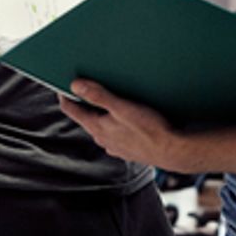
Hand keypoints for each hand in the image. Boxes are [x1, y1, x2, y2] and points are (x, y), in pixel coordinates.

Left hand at [58, 80, 184, 168]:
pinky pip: (116, 133)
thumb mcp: (122, 107)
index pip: (72, 111)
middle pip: (87, 118)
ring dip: (102, 114)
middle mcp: (103, 140)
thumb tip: (75, 86)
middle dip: (85, 103)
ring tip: (109, 101)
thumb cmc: (151, 129)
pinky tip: (127, 118)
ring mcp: (116, 146)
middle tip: (86, 88)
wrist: (174, 151)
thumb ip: (98, 96)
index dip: (65, 96)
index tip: (61, 85)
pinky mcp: (129, 149)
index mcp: (98, 128)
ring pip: (102, 126)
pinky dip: (116, 124)